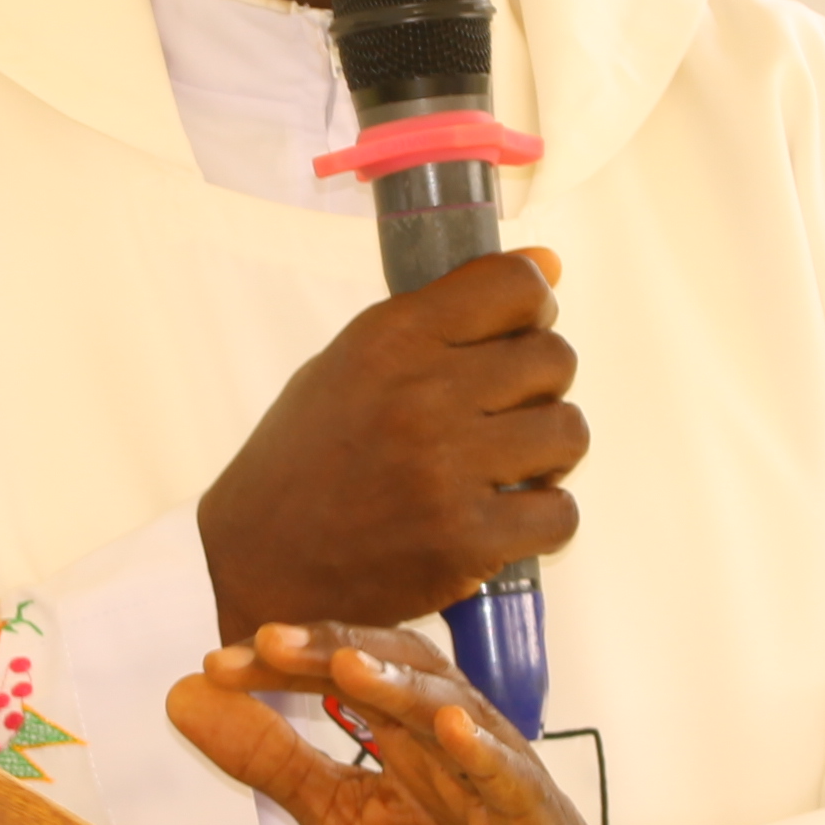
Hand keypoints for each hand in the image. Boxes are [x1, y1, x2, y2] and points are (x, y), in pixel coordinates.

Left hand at [165, 621, 725, 824]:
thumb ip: (274, 765)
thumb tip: (185, 697)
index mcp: (405, 736)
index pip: (345, 672)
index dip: (285, 664)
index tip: (215, 664)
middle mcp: (455, 739)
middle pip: (400, 669)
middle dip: (335, 649)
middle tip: (265, 643)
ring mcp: (502, 777)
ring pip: (456, 711)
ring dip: (400, 687)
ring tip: (349, 666)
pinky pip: (513, 781)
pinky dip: (484, 752)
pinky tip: (449, 729)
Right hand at [195, 248, 584, 646]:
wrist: (255, 561)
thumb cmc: (304, 458)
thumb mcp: (352, 363)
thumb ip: (445, 316)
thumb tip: (550, 264)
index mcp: (390, 338)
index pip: (515, 286)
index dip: (534, 307)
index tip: (519, 333)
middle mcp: (422, 395)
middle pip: (555, 359)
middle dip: (541, 386)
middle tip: (505, 413)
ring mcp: (446, 470)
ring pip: (569, 432)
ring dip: (549, 452)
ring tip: (508, 466)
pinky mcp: (465, 540)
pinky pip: (560, 513)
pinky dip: (542, 519)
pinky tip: (505, 518)